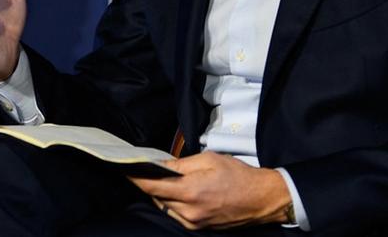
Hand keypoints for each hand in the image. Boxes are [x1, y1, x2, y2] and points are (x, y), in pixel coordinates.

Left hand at [129, 152, 292, 229]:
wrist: (262, 199)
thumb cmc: (239, 176)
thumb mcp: (210, 159)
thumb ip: (181, 163)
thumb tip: (160, 165)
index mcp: (191, 191)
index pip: (152, 186)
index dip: (136, 178)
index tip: (126, 169)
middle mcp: (189, 211)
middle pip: (156, 197)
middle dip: (150, 183)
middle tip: (149, 169)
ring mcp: (193, 222)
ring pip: (165, 206)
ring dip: (162, 194)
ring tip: (168, 180)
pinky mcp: (198, 227)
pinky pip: (176, 215)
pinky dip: (172, 203)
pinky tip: (179, 193)